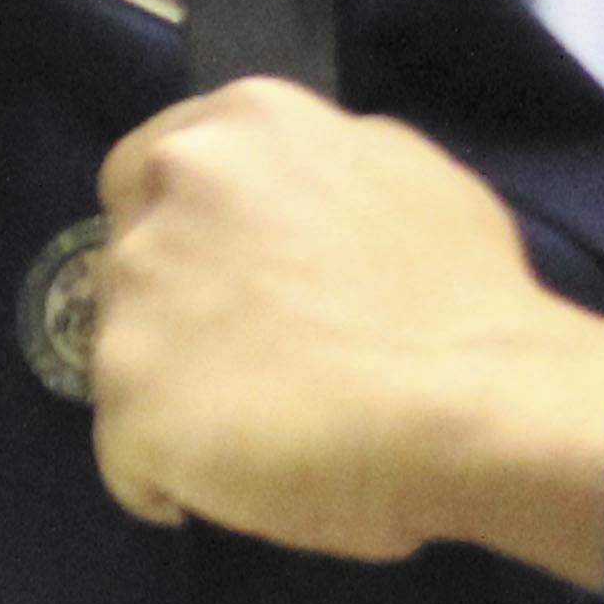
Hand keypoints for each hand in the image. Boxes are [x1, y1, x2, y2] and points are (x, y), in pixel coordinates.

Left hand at [86, 78, 603, 583]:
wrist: (478, 404)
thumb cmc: (468, 294)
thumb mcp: (409, 175)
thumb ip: (322, 171)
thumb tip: (296, 202)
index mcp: (242, 123)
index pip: (146, 167)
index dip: (186, 229)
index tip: (227, 275)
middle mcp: (172, 191)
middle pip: (131, 258)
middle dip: (178, 304)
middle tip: (259, 356)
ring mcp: (134, 296)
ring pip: (124, 354)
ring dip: (177, 389)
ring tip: (265, 428)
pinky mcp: (124, 401)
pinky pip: (129, 452)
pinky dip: (173, 475)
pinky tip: (246, 480)